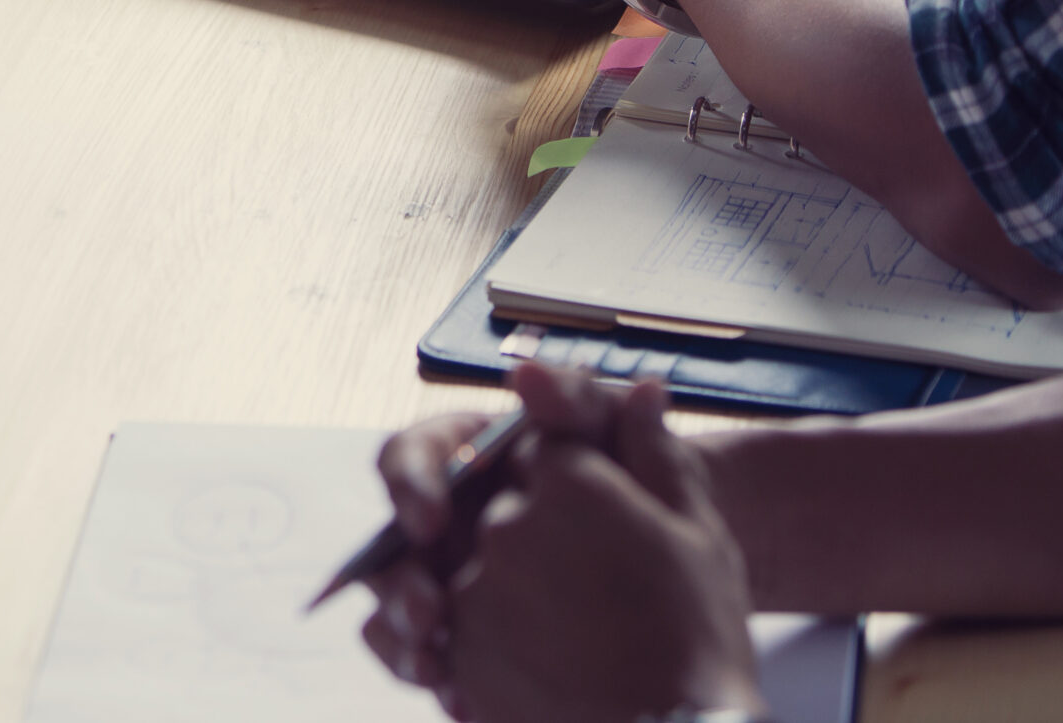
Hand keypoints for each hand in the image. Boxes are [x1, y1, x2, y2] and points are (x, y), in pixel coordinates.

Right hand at [363, 372, 642, 706]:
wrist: (673, 547)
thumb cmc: (630, 469)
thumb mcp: (613, 429)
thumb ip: (573, 395)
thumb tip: (529, 372)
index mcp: (459, 459)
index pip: (408, 460)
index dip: (409, 487)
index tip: (429, 516)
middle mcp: (441, 522)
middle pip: (389, 548)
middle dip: (398, 584)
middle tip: (430, 613)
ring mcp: (449, 583)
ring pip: (397, 613)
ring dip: (404, 640)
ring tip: (438, 664)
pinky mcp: (466, 639)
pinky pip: (431, 663)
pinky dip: (440, 681)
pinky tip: (468, 698)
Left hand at [449, 371, 765, 722]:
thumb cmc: (700, 640)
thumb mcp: (698, 531)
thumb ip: (653, 452)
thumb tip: (640, 393)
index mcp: (565, 480)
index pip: (546, 456)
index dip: (577, 488)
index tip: (607, 527)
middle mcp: (505, 525)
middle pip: (504, 513)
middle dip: (542, 547)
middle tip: (597, 598)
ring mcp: (473, 594)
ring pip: (474, 576)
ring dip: (509, 603)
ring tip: (571, 644)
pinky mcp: (457, 660)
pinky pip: (454, 640)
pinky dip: (489, 655)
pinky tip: (542, 674)